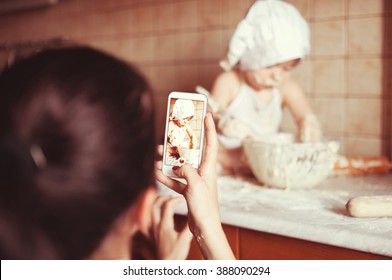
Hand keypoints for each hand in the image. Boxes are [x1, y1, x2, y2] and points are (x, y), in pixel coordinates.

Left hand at [151, 196, 192, 259]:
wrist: (166, 265)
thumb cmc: (176, 254)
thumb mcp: (185, 239)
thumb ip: (189, 226)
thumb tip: (195, 214)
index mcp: (165, 225)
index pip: (168, 205)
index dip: (176, 199)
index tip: (183, 199)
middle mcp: (156, 225)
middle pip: (155, 204)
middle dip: (164, 197)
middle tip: (173, 197)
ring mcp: (153, 229)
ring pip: (151, 210)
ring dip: (158, 203)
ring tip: (167, 202)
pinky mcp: (153, 233)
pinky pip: (151, 217)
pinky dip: (156, 211)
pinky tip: (163, 213)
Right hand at [156, 113, 234, 258]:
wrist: (205, 228)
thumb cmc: (205, 208)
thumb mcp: (195, 186)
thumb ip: (186, 171)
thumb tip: (178, 165)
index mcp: (209, 168)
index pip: (210, 143)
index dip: (209, 128)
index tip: (207, 114)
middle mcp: (203, 172)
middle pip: (192, 153)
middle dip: (180, 143)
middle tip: (170, 134)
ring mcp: (195, 181)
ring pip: (180, 166)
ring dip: (169, 160)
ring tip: (156, 154)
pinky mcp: (188, 191)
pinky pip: (175, 180)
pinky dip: (166, 176)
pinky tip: (155, 173)